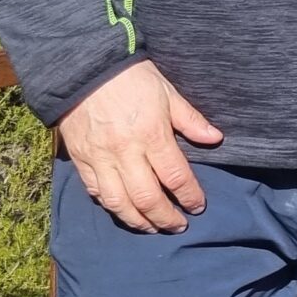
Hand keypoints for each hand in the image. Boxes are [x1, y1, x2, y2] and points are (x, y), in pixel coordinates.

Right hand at [57, 60, 221, 233]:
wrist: (85, 68)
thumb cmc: (132, 78)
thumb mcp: (167, 92)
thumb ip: (190, 120)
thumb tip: (215, 139)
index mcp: (151, 134)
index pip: (175, 176)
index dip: (189, 196)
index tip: (198, 206)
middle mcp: (125, 152)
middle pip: (147, 198)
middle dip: (166, 218)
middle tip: (179, 225)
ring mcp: (100, 159)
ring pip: (119, 203)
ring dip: (138, 221)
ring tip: (153, 228)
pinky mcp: (80, 160)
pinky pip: (95, 192)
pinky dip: (112, 207)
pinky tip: (124, 212)